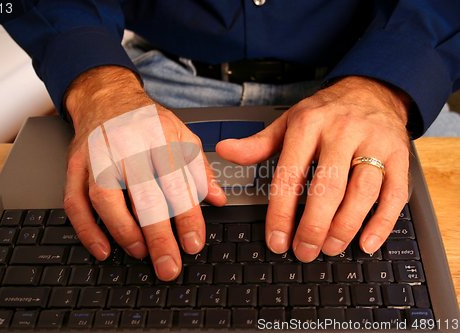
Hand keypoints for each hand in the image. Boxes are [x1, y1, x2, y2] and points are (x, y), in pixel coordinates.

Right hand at [64, 66, 225, 279]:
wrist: (107, 98)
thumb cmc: (147, 122)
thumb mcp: (182, 135)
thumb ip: (200, 168)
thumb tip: (218, 199)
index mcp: (160, 137)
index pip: (177, 182)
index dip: (187, 216)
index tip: (193, 244)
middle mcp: (128, 145)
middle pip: (143, 194)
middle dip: (158, 235)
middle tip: (169, 265)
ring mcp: (97, 154)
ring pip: (105, 198)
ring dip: (123, 231)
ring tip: (141, 254)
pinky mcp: (75, 165)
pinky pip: (74, 201)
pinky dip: (86, 229)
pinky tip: (103, 249)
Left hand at [217, 76, 410, 260]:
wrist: (370, 90)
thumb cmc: (324, 113)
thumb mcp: (288, 122)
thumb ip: (258, 143)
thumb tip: (224, 150)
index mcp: (308, 125)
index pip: (289, 176)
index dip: (281, 213)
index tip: (277, 240)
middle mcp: (342, 132)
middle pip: (328, 187)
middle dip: (314, 226)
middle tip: (304, 251)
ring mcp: (374, 143)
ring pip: (363, 191)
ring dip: (346, 226)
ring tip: (330, 248)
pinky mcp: (399, 155)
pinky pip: (395, 193)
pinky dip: (382, 222)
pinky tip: (366, 242)